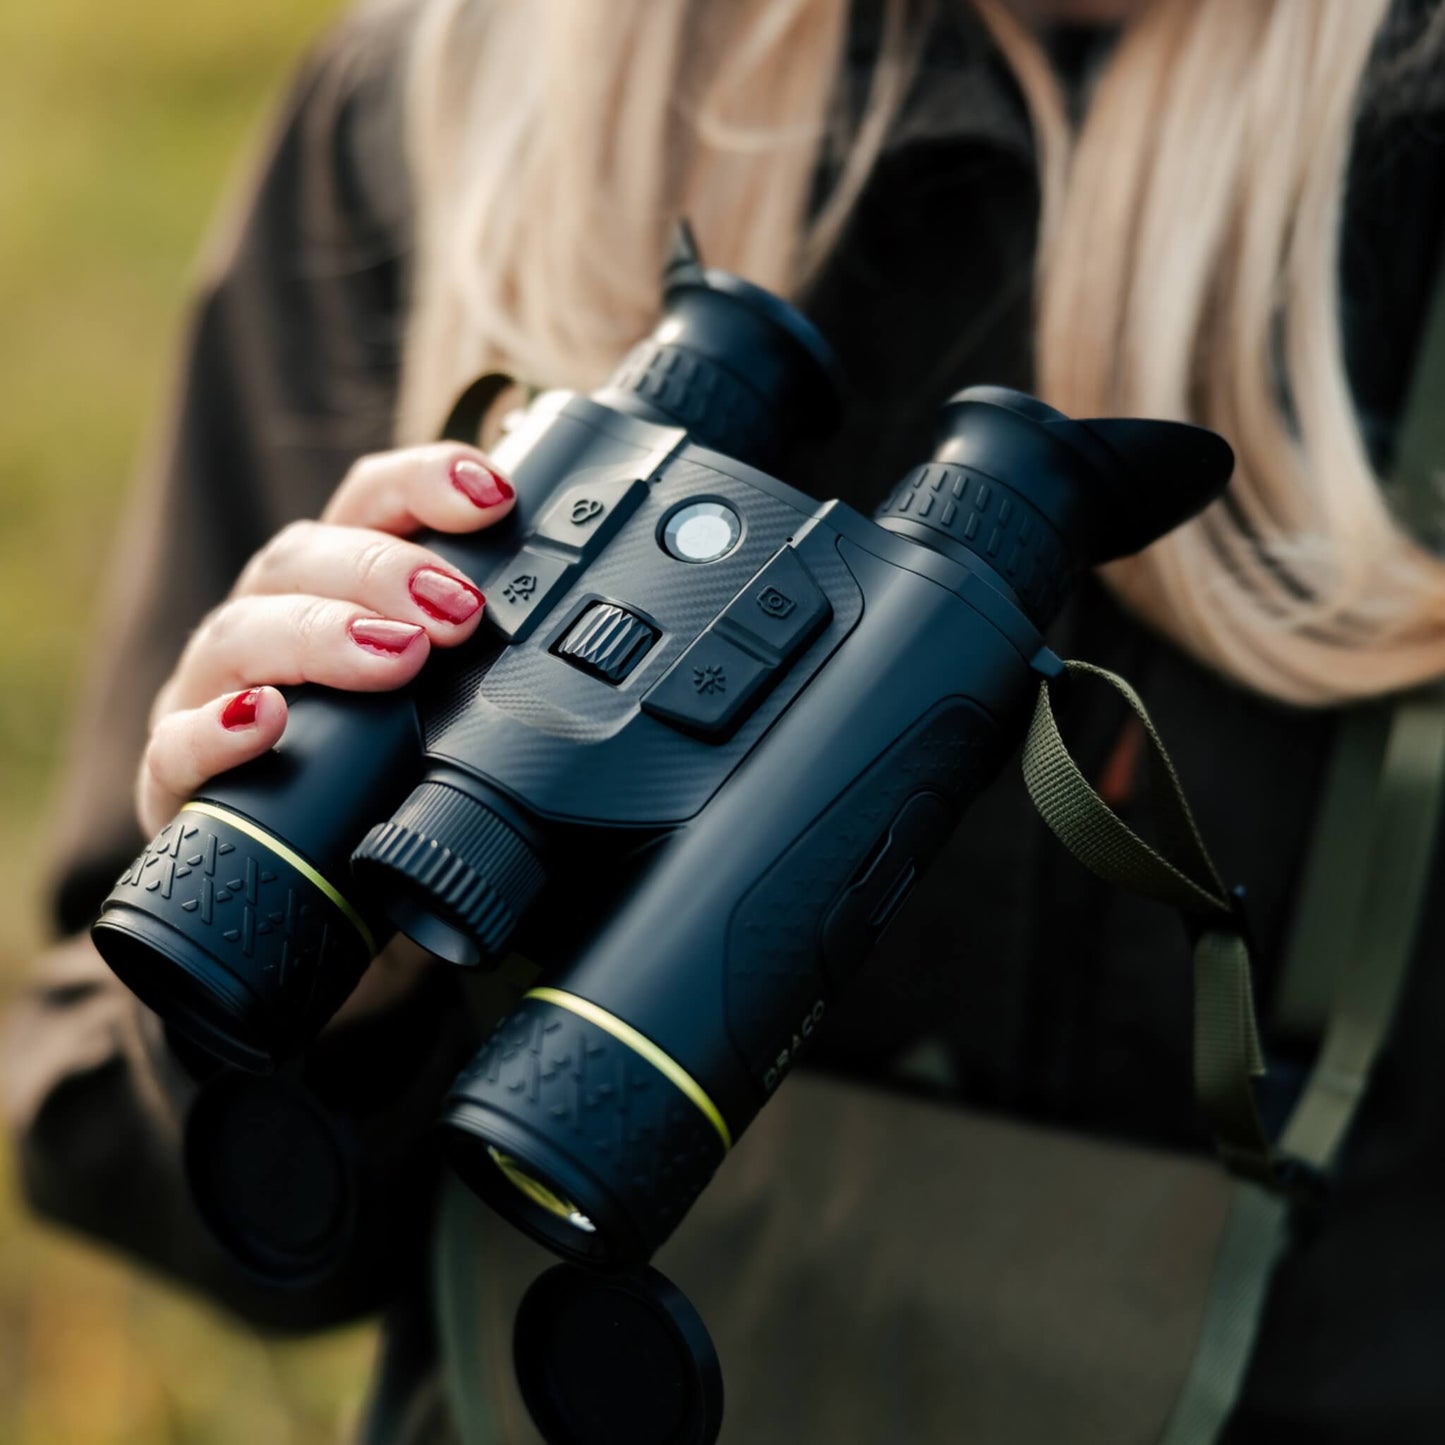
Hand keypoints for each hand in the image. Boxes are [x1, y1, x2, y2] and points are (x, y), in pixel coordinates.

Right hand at [136, 442, 514, 836]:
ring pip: (238, 634)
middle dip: (383, 570)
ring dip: (319, 633)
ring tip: (395, 659)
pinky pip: (174, 744)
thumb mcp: (440, 708)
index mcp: (332, 590)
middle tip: (457, 612)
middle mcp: (267, 624)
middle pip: (300, 557)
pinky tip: (266, 722)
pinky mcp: (176, 775)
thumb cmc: (378, 774)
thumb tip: (571, 644)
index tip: (493, 498)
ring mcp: (211, 695)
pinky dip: (216, 729)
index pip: (368, 505)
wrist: (297, 874)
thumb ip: (482, 665)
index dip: (425, 484)